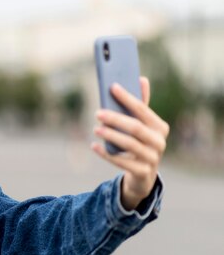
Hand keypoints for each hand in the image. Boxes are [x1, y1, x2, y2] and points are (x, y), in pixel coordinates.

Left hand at [92, 77, 168, 209]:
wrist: (142, 175)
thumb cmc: (140, 143)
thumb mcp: (142, 126)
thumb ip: (140, 106)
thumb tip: (141, 79)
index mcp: (160, 127)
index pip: (142, 110)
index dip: (127, 98)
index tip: (112, 87)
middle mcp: (159, 142)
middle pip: (135, 127)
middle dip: (116, 119)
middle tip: (98, 112)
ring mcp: (152, 158)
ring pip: (129, 144)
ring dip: (111, 135)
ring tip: (96, 129)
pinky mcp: (142, 172)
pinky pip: (121, 162)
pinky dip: (106, 153)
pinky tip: (94, 146)